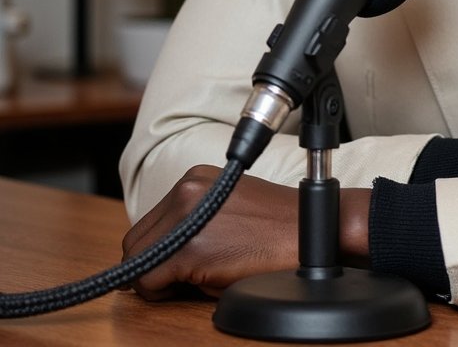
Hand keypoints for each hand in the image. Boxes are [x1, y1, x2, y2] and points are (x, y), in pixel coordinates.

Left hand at [121, 165, 371, 299]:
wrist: (309, 233)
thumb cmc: (276, 227)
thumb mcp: (227, 210)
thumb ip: (190, 222)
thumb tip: (154, 258)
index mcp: (195, 179)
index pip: (148, 223)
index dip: (158, 251)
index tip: (175, 265)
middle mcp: (185, 191)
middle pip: (135, 241)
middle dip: (152, 264)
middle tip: (182, 277)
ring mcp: (185, 218)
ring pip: (136, 261)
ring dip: (157, 276)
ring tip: (194, 278)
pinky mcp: (188, 248)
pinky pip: (148, 282)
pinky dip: (164, 291)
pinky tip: (198, 283)